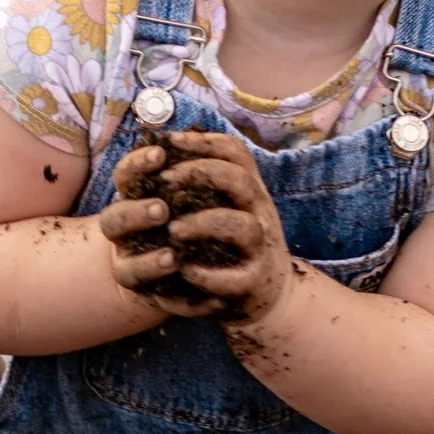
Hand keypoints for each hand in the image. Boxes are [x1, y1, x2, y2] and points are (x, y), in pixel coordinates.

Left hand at [100, 130, 292, 324]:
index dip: (204, 142)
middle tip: (164, 181)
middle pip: (240, 181)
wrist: (269, 293)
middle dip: (200, 174)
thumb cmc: (234, 244)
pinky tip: (183, 270)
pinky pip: (234, 279)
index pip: (236, 153)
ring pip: (243, 227)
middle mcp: (260, 214)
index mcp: (250, 191)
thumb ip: (204, 183)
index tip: (170, 140)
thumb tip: (165, 147)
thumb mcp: (228, 207)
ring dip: (204, 224)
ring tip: (172, 229)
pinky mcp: (252, 285)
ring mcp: (260, 249)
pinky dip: (207, 275)